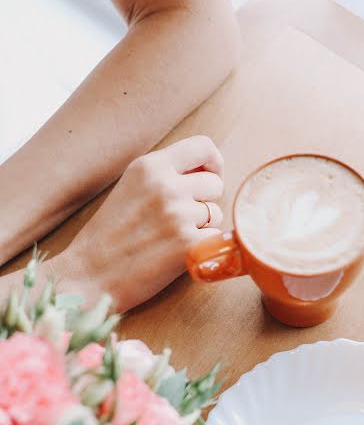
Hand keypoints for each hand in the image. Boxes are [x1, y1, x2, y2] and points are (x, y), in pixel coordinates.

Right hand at [54, 136, 223, 311]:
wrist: (87, 277)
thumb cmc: (107, 238)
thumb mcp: (129, 188)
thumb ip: (163, 177)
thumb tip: (206, 174)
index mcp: (149, 166)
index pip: (204, 147)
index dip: (213, 165)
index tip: (208, 180)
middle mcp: (166, 185)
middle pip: (215, 184)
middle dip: (205, 202)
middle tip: (180, 220)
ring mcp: (178, 215)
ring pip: (215, 214)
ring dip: (202, 228)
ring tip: (169, 240)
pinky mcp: (187, 244)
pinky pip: (216, 239)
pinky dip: (203, 249)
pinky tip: (175, 255)